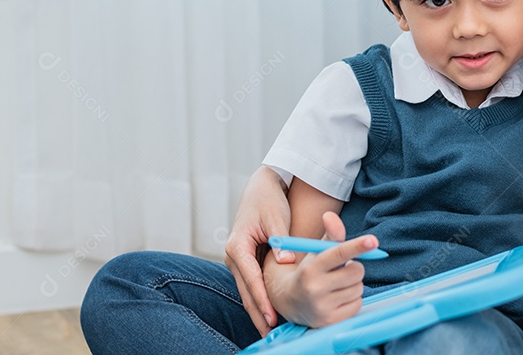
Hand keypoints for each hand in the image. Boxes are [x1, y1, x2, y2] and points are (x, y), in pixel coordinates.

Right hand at [225, 167, 295, 334]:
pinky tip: (269, 313)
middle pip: (245, 291)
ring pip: (247, 291)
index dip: (262, 299)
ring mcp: (238, 260)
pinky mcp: (245, 261)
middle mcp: (233, 255)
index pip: (251, 279)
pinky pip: (252, 284)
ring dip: (257, 310)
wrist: (261, 188)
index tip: (272, 316)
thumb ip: (282, 241)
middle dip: (257, 313)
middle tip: (270, 333)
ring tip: (270, 330)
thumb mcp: (277, 218)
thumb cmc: (269, 200)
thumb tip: (288, 261)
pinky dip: (259, 299)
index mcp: (238, 245)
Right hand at [267, 212, 377, 328]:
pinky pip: (358, 304)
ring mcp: (323, 308)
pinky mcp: (331, 322)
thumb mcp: (317, 251)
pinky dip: (353, 299)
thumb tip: (331, 215)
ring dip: (353, 283)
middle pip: (356, 271)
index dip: (357, 245)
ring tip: (337, 284)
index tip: (373, 240)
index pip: (338, 253)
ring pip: (359, 288)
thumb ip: (330, 233)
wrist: (289, 301)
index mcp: (311, 267)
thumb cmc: (309, 270)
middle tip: (341, 269)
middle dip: (354, 267)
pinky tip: (338, 298)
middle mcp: (315, 288)